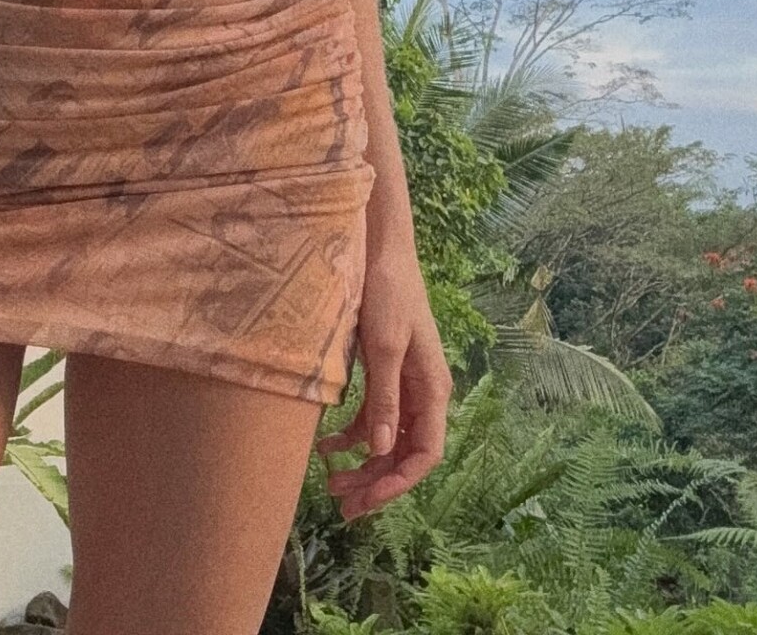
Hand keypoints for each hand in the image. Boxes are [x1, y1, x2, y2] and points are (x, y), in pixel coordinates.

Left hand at [315, 242, 451, 519]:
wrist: (379, 251)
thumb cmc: (388, 292)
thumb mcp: (384, 346)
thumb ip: (384, 398)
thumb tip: (381, 451)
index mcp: (432, 389)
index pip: (426, 454)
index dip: (399, 484)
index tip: (367, 501)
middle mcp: (422, 392)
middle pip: (404, 454)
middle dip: (376, 482)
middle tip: (343, 506)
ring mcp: (402, 384)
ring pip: (386, 441)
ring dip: (362, 466)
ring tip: (330, 484)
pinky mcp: (383, 373)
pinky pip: (371, 418)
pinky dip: (351, 436)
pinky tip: (324, 445)